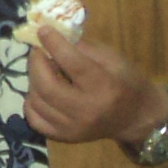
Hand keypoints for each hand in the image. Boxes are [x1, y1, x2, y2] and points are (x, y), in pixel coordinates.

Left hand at [22, 26, 167, 145]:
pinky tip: (41, 91)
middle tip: (37, 51)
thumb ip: (83, 48)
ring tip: (42, 70)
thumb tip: (53, 37)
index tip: (43, 30)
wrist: (135, 117)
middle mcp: (87, 111)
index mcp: (105, 87)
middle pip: (47, 86)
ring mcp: (73, 128)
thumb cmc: (126, 82)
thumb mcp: (113, 59)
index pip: (73, 64)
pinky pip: (34, 119)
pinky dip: (32, 102)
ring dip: (33, 81)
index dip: (54, 44)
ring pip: (37, 101)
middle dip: (36, 63)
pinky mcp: (64, 137)